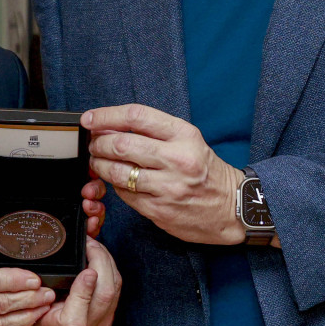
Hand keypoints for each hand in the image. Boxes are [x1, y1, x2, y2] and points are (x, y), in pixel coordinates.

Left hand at [0, 174, 104, 239]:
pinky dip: (94, 226)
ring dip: (95, 204)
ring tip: (89, 205)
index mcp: (41, 196)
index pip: (66, 178)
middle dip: (92, 187)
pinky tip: (90, 224)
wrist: (1, 273)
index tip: (83, 167)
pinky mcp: (72, 245)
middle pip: (85, 191)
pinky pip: (89, 233)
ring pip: (91, 210)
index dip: (79, 171)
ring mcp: (68, 226)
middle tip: (87, 190)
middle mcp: (60, 208)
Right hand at [29, 237, 122, 325]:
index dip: (86, 286)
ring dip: (108, 264)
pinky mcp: (109, 321)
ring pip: (115, 290)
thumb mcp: (34, 305)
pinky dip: (110, 273)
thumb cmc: (38, 321)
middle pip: (106, 293)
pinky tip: (102, 260)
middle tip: (91, 243)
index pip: (82, 305)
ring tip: (96, 247)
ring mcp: (102, 325)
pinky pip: (116, 292)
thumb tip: (59, 263)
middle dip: (102, 262)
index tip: (87, 269)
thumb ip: (43, 289)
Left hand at [83, 105, 244, 244]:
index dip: (106, 115)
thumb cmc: (208, 172)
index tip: (90, 119)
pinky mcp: (160, 209)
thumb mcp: (190, 141)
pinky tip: (116, 182)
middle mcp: (177, 159)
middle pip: (121, 144)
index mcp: (184, 135)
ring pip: (117, 172)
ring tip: (97, 163)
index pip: (136, 116)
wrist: (234, 208)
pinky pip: (124, 195)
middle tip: (93, 145)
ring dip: (99, 166)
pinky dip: (114, 186)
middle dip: (98, 143)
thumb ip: (154, 133)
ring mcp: (168, 186)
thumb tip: (111, 126)